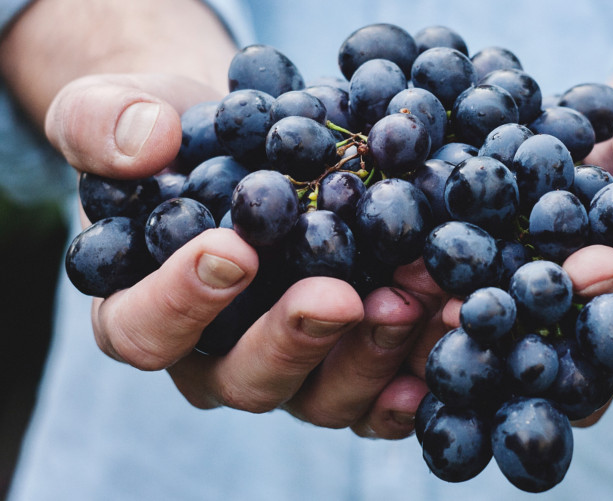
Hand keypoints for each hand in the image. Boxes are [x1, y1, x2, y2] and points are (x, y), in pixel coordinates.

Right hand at [47, 73, 433, 438]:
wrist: (244, 145)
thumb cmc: (174, 138)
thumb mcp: (115, 111)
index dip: (181, 302)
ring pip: (320, 396)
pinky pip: (376, 392)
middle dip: (295, 340)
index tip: (232, 250)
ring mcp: (287, 366)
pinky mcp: (343, 361)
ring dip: (370, 354)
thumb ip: (103, 124)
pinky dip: (412, 371)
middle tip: (339, 296)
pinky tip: (445, 331)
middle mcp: (215, 357)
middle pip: (245, 379)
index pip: (144, 331)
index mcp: (143, 311)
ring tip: (413, 298)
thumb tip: (146, 144)